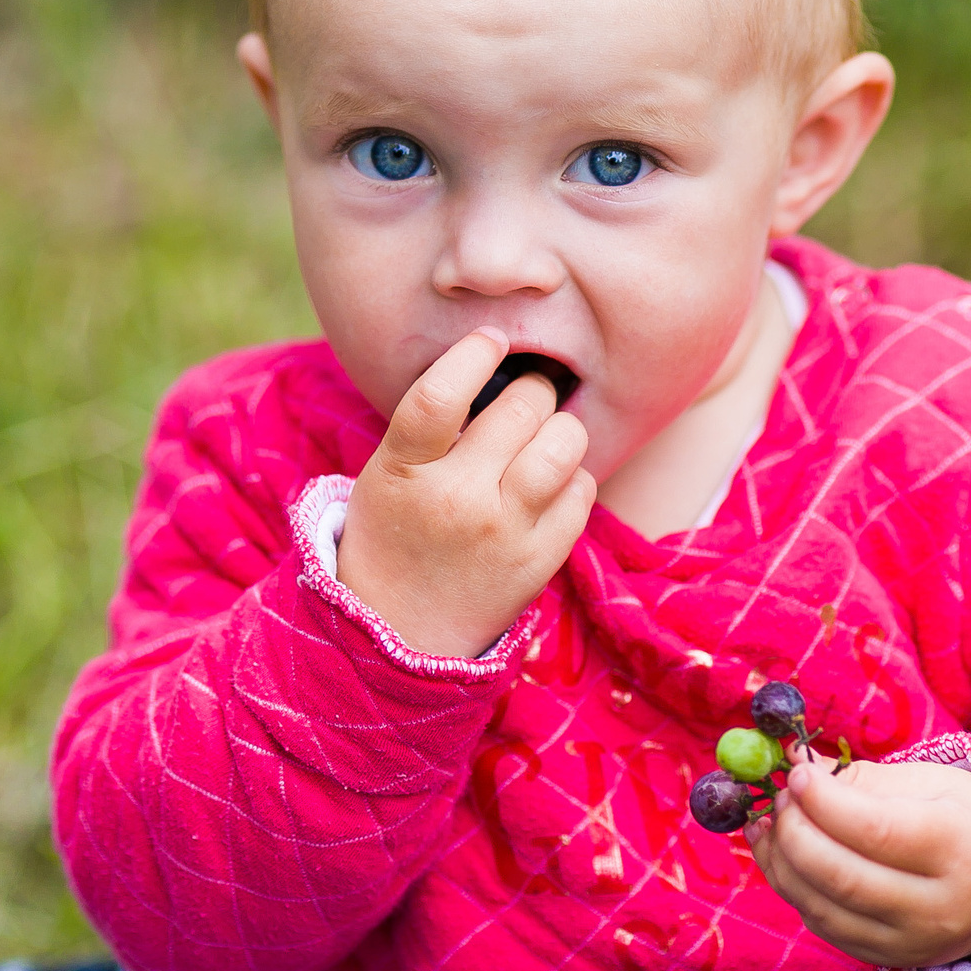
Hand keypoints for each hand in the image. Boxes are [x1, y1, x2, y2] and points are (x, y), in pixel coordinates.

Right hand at [336, 328, 595, 657]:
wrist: (398, 632)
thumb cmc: (395, 533)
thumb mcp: (387, 473)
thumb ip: (433, 425)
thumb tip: (496, 362)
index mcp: (404, 470)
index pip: (441, 395)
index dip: (473, 354)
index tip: (492, 338)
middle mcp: (456, 499)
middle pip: (522, 408)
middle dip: (531, 389)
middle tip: (524, 396)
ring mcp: (503, 533)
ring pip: (564, 444)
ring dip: (561, 427)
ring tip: (543, 436)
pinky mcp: (540, 561)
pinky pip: (582, 490)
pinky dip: (572, 476)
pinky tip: (549, 484)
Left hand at [749, 755, 970, 968]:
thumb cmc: (963, 819)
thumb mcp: (929, 783)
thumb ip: (859, 777)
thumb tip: (793, 761)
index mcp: (958, 848)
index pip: (876, 830)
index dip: (824, 802)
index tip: (797, 776)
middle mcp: (938, 907)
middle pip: (843, 877)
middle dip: (795, 833)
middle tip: (781, 798)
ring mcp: (912, 942)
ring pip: (824, 909)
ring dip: (783, 862)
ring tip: (772, 822)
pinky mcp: (888, 959)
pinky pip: (825, 927)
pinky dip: (793, 888)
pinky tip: (780, 853)